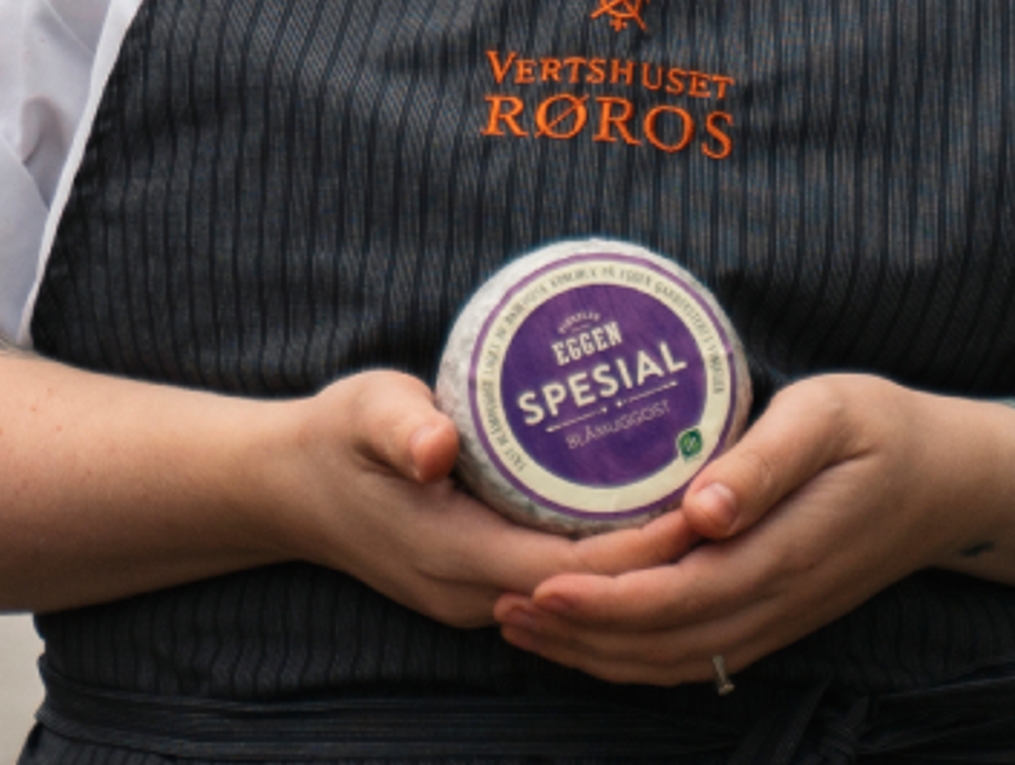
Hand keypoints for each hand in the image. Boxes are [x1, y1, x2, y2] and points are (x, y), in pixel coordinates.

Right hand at [265, 371, 699, 628]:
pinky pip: (558, 584)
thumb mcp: (363, 412)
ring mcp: (474, 601)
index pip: (576, 569)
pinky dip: (604, 560)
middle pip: (593, 592)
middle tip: (729, 503)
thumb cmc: (333, 438)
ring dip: (639, 566)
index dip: (644, 547)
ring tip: (707, 513)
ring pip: (580, 596)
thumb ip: (401, 427)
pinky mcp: (477, 589)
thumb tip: (437, 446)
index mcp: (456, 557)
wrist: (284, 488)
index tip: (702, 503)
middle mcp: (474, 595)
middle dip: (662, 558)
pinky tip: (643, 519)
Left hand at [496, 376, 1003, 684]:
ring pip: (672, 661)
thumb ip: (767, 462)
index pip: (675, 597)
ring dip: (594, 653)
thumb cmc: (884, 429)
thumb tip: (705, 511)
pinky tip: (589, 634)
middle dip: (575, 635)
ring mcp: (777, 619)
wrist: (952, 482)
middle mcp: (775, 602)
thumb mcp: (831, 416)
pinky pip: (695, 656)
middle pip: (660, 644)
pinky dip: (634, 655)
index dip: (601, 602)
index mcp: (782, 553)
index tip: (536, 583)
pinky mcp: (775, 616)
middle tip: (498, 604)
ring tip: (521, 623)